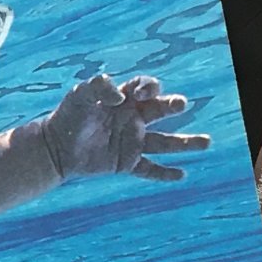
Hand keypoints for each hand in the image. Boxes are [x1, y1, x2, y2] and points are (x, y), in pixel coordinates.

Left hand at [40, 74, 206, 181]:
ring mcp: (133, 141)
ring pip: (165, 142)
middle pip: (161, 110)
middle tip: (181, 104)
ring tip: (207, 142)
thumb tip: (121, 97)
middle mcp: (134, 118)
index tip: (140, 94)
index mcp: (125, 98)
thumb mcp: (79, 95)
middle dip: (173, 105)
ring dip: (186, 142)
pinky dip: (165, 173)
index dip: (149, 87)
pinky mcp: (127, 163)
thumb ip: (99, 87)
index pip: (147, 88)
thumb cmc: (67, 116)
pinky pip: (150, 169)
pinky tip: (181, 175)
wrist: (55, 148)